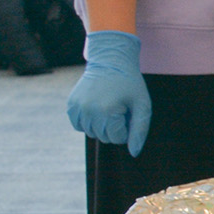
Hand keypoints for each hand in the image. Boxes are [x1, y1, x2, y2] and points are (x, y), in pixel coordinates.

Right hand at [68, 30, 151, 155]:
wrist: (110, 60)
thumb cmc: (130, 84)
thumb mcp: (142, 105)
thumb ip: (140, 130)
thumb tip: (133, 153)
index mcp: (107, 111)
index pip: (117, 138)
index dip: (126, 127)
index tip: (128, 111)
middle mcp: (89, 111)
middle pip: (104, 137)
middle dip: (114, 127)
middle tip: (118, 106)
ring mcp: (77, 108)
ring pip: (91, 133)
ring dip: (101, 125)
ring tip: (108, 105)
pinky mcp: (70, 105)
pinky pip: (79, 126)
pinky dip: (88, 121)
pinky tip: (96, 107)